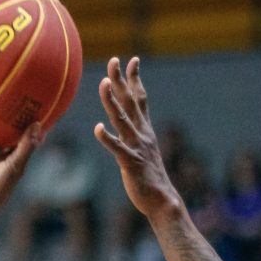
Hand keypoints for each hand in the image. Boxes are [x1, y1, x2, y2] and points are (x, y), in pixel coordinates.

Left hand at [94, 56, 180, 219]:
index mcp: (144, 131)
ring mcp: (137, 147)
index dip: (135, 80)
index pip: (140, 99)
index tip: (132, 60)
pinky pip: (118, 149)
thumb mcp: (142, 152)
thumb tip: (123, 131)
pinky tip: (98, 128)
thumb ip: (133, 139)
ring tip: (103, 84)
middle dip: (121, 80)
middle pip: (130, 102)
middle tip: (113, 60)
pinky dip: (108, 138)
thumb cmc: (149, 178)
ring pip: (122, 119)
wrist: (162, 200)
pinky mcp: (131, 163)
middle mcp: (142, 134)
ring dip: (112, 101)